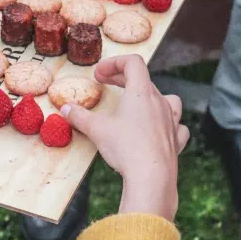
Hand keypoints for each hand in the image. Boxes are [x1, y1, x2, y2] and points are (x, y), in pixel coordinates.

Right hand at [60, 55, 189, 221]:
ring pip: (167, 99)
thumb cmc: (125, 148)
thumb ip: (79, 116)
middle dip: (123, 78)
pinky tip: (158, 130)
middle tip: (107, 83)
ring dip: (151, 97)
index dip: (114, 63)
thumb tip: (64, 109)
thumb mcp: (96, 129)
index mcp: (141, 92)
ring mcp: (171, 121)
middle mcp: (159, 102)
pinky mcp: (176, 140)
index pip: (133, 63)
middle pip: (144, 79)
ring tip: (138, 104)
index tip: (99, 75)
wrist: (151, 176)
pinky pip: (176, 125)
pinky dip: (166, 123)